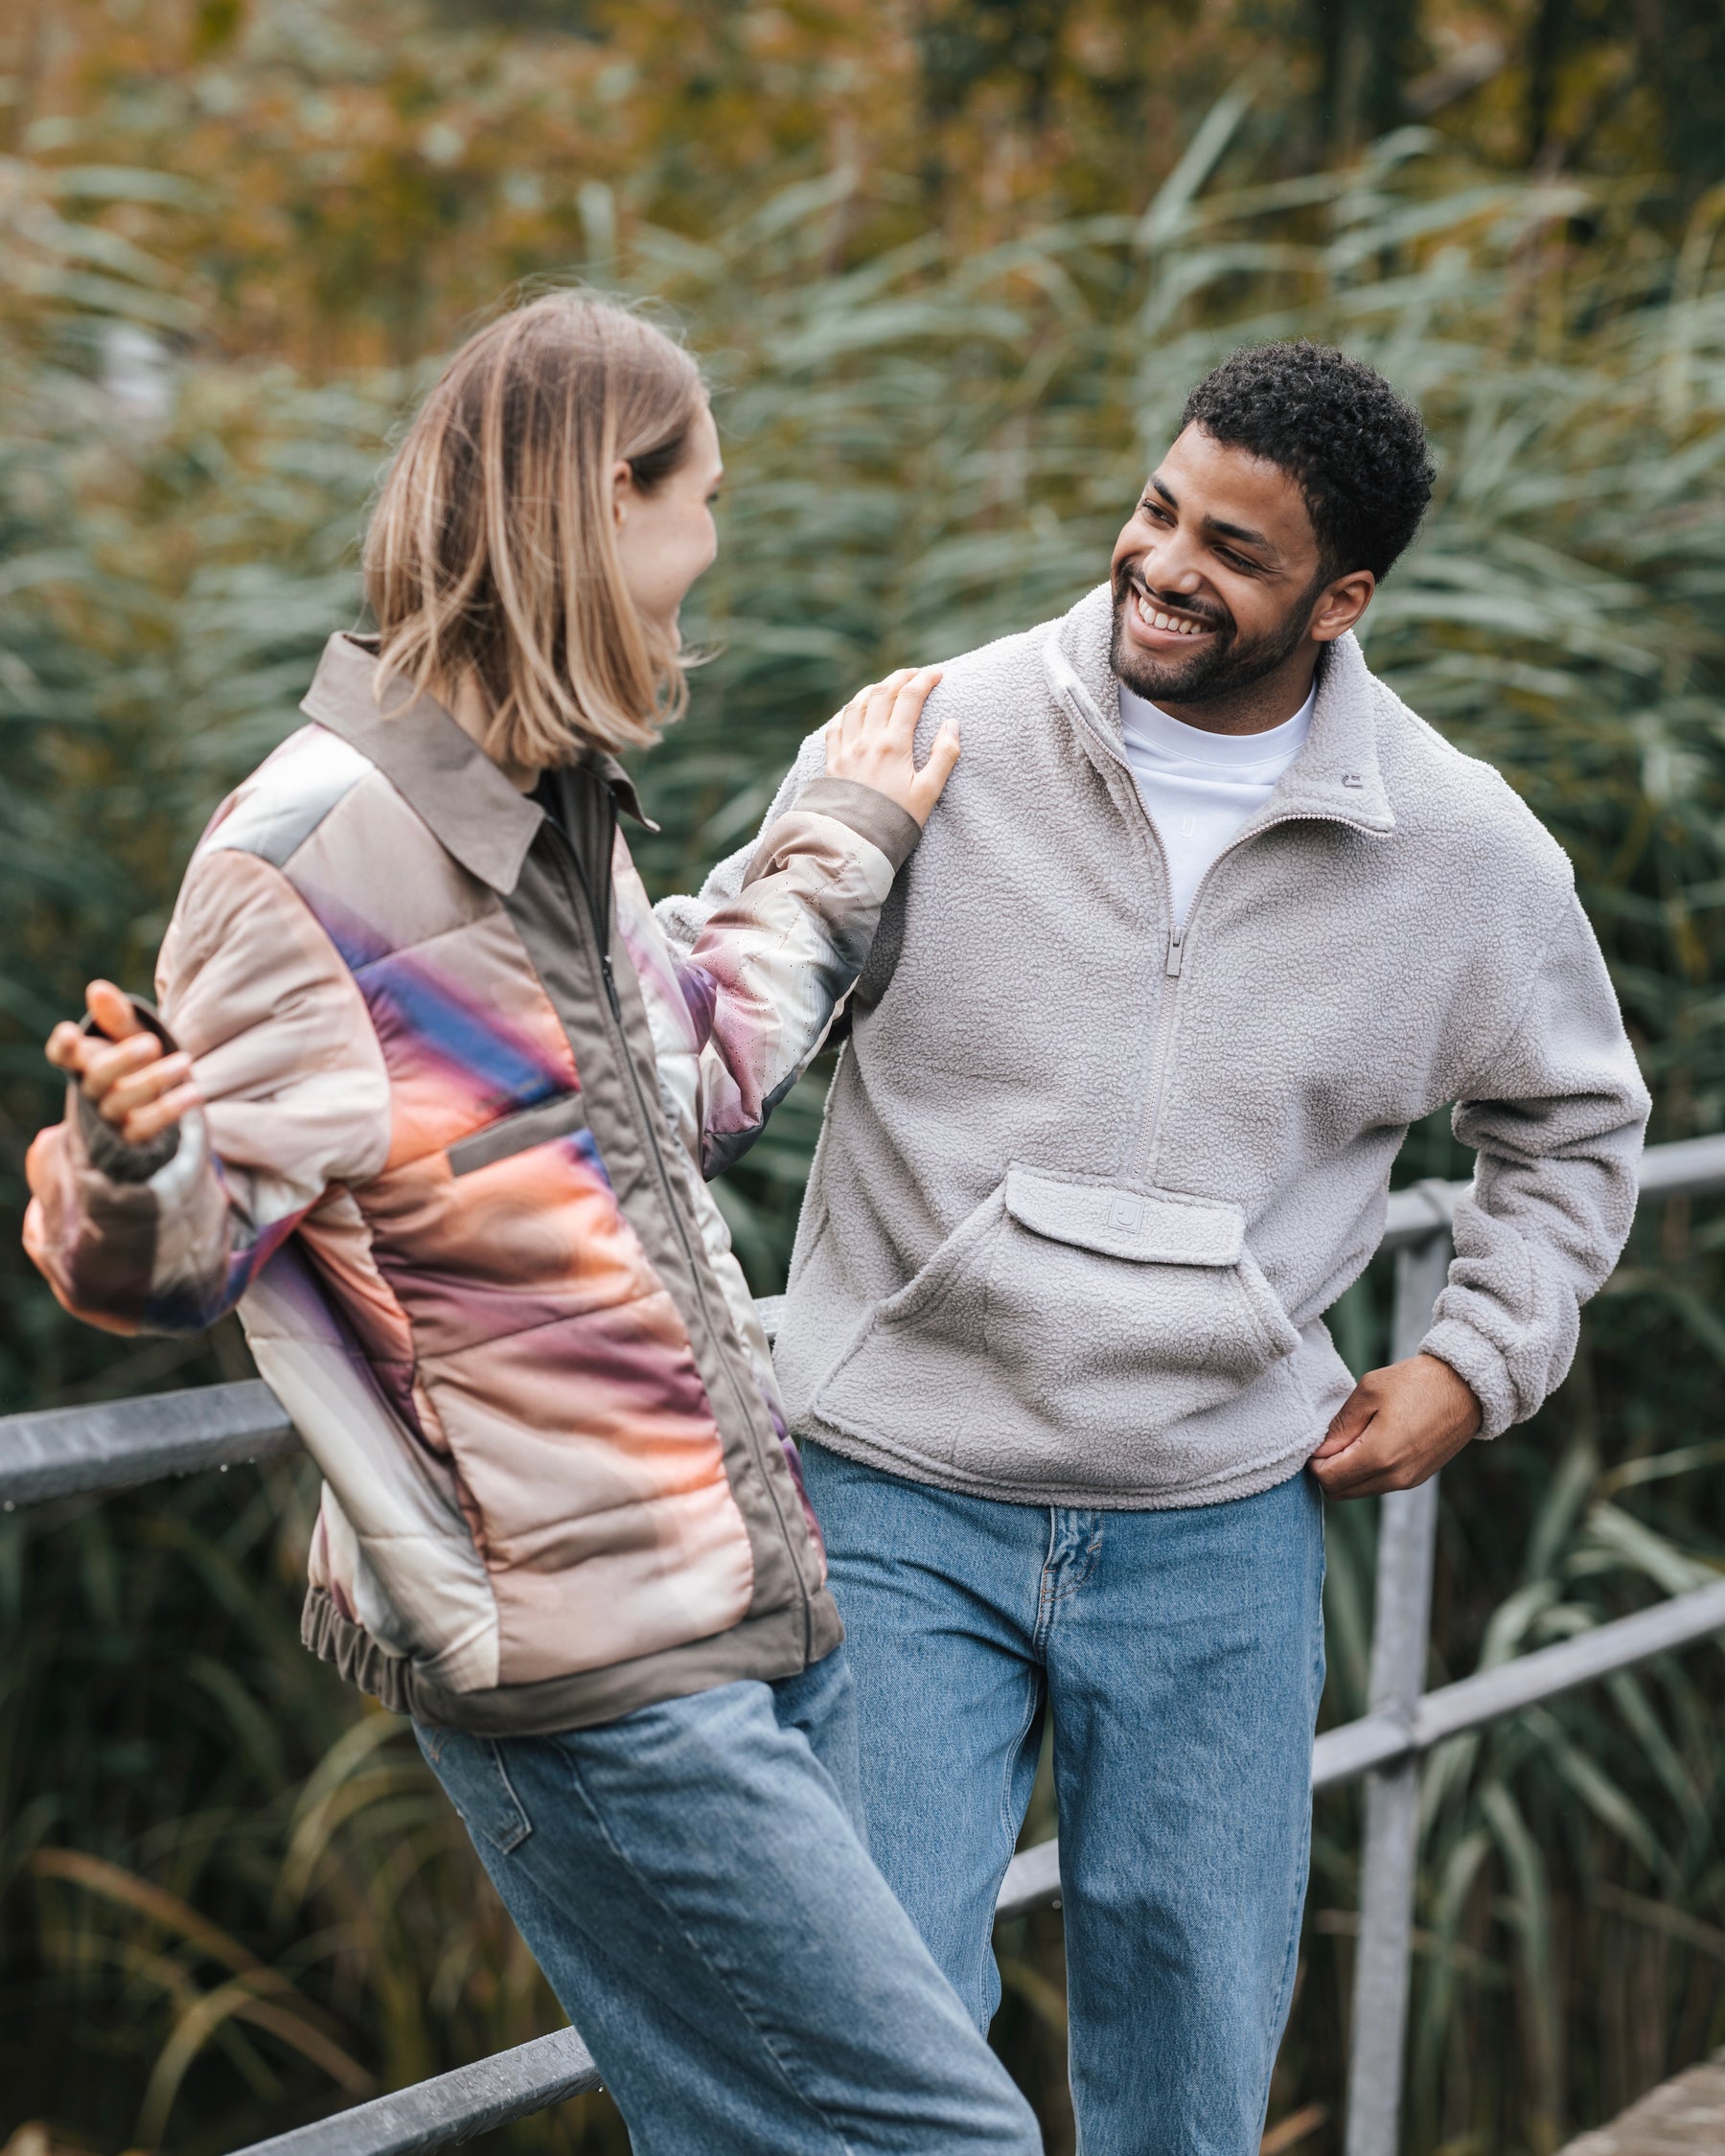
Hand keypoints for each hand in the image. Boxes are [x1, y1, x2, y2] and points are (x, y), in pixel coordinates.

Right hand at [45, 980, 200, 1147]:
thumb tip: (97, 989)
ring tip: (185, 1061)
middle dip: (121, 1060)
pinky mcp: (131, 1138)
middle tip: (150, 1044)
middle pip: (97, 1078)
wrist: (155, 1108)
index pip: (62, 1055)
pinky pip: (146, 1127)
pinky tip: (194, 1092)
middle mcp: (92, 1091)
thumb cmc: (139, 1062)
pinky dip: (169, 1110)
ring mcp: (109, 1118)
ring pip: (122, 1103)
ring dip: (153, 1082)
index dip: (63, 1046)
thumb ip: (117, 1016)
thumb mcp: (131, 1036)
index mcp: (84, 1062)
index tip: (71, 1032)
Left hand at [824, 667, 958, 828]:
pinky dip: (848, 709)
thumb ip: (944, 756)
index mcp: (893, 745)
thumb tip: (951, 724)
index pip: (909, 698)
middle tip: (915, 673)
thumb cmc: (895, 820)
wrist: (854, 842)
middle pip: (883, 693)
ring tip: (887, 685)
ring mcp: (846, 748)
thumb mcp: (928, 792)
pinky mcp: (832, 761)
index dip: (925, 680)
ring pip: (858, 704)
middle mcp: (867, 740)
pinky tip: (855, 709)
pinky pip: (836, 724)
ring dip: (874, 689)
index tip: (938, 674)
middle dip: (901, 677)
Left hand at [1308, 1352, 1481, 1498]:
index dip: (1314, 1461)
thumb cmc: (1416, 1382)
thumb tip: (1321, 1451)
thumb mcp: (1369, 1391)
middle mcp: (1394, 1477)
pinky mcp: (1417, 1478)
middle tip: (1333, 1439)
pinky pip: (1379, 1484)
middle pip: (1340, 1492)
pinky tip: (1372, 1443)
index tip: (1320, 1440)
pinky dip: (1366, 1472)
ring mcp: (1408, 1481)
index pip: (1328, 1479)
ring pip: (1359, 1491)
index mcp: (1379, 1456)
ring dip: (1347, 1472)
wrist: (1465, 1387)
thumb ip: (1341, 1426)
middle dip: (1328, 1470)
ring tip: (1355, 1437)